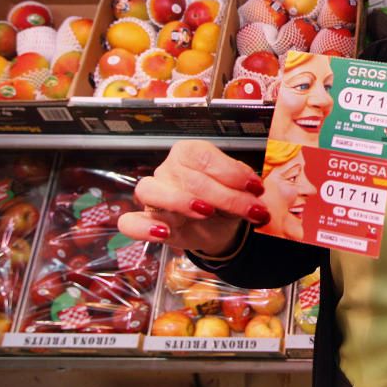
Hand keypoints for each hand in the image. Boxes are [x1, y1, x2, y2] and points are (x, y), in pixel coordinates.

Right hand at [117, 140, 268, 255]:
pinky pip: (130, 222)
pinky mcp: (146, 220)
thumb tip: (254, 190)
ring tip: (207, 212)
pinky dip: (145, 227)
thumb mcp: (240, 189)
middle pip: (189, 178)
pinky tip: (165, 232)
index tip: (256, 189)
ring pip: (152, 190)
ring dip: (180, 201)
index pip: (203, 156)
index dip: (231, 172)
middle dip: (226, 196)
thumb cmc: (226, 201)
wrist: (218, 229)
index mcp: (189, 153)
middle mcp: (168, 169)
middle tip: (252, 210)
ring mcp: (153, 194)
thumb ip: (244, 186)